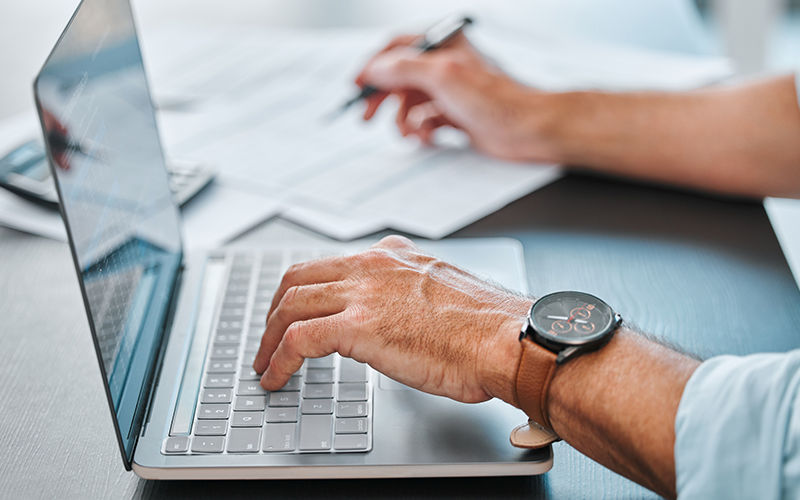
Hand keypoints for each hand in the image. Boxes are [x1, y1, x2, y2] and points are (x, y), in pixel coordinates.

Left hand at [253, 235, 530, 404]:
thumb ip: (413, 293)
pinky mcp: (358, 324)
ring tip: (264, 362)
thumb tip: (401, 316)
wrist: (509, 338)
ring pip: (290, 305)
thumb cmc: (490, 326)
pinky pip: (297, 339)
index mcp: (394, 255)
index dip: (306, 290)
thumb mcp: (445, 290)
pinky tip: (274, 378)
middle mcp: (373, 265)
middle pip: (299, 277)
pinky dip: (277, 360)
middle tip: (269, 335)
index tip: (298, 311)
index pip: (332, 263)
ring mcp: (363, 291)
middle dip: (275, 309)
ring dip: (268, 337)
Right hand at [356, 33, 556, 162]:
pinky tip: (428, 137)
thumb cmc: (497, 99)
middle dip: (384, 99)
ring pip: (411, 104)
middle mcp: (445, 66)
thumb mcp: (442, 75)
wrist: (527, 129)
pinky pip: (425, 122)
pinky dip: (421, 131)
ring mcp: (450, 92)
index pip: (397, 48)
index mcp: (443, 45)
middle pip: (400, 78)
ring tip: (409, 132)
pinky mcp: (456, 116)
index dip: (373, 67)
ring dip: (404, 120)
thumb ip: (402, 69)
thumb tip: (374, 70)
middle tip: (368, 117)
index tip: (358, 86)